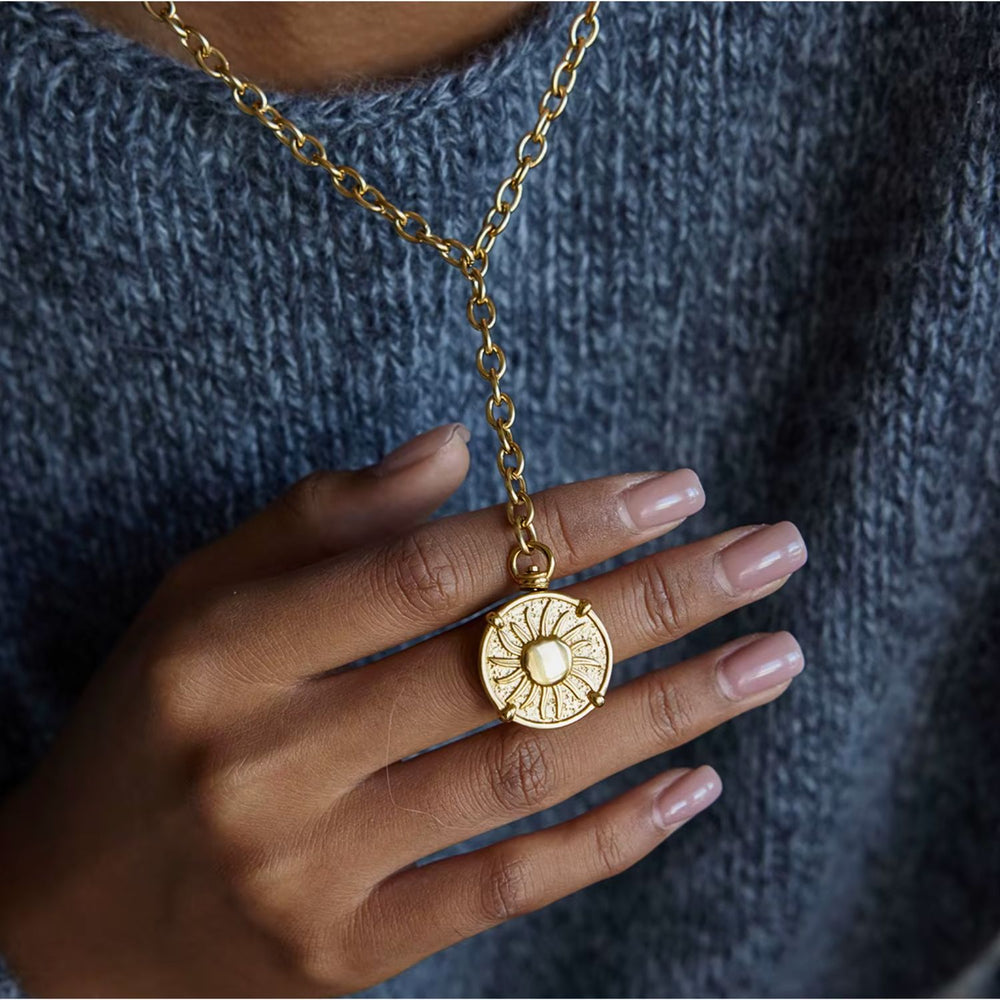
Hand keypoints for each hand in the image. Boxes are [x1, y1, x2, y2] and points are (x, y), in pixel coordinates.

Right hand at [0, 423, 806, 995]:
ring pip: (526, 773)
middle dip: (655, 602)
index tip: (673, 491)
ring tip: (770, 657)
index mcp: (231, 653)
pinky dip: (609, 838)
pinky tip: (696, 783)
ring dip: (667, 710)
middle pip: (504, 667)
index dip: (561, 525)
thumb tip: (454, 450)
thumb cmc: (150, 722)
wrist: (63, 911)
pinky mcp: (347, 954)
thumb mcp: (200, 597)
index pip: (430, 571)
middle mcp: (274, 761)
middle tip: (769, 555)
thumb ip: (324, 518)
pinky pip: (504, 889)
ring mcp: (316, 871)